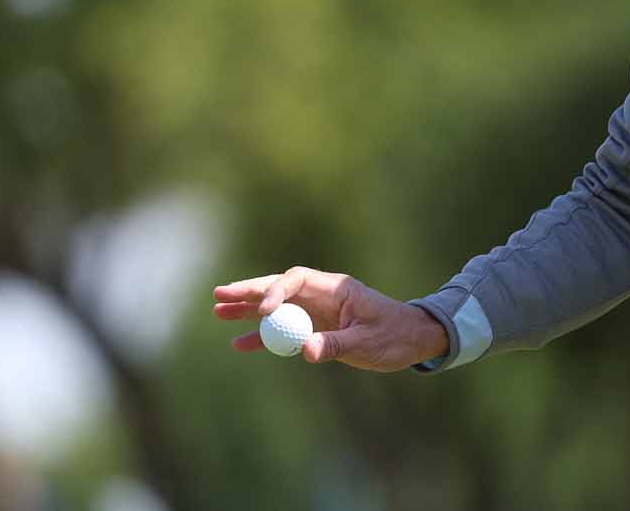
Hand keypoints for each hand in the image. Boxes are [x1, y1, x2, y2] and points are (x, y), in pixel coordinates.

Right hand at [213, 266, 447, 371]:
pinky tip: (239, 343)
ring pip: (277, 307)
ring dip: (248, 309)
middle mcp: (323, 295)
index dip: (276, 291)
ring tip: (218, 310)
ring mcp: (318, 311)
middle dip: (250, 291)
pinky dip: (263, 336)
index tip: (263, 311)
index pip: (298, 280)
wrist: (412, 340)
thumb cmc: (395, 335)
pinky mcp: (316, 328)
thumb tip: (304, 351)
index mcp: (337, 289)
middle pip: (280, 288)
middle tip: (219, 294)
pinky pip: (285, 330)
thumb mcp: (368, 342)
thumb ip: (335, 344)